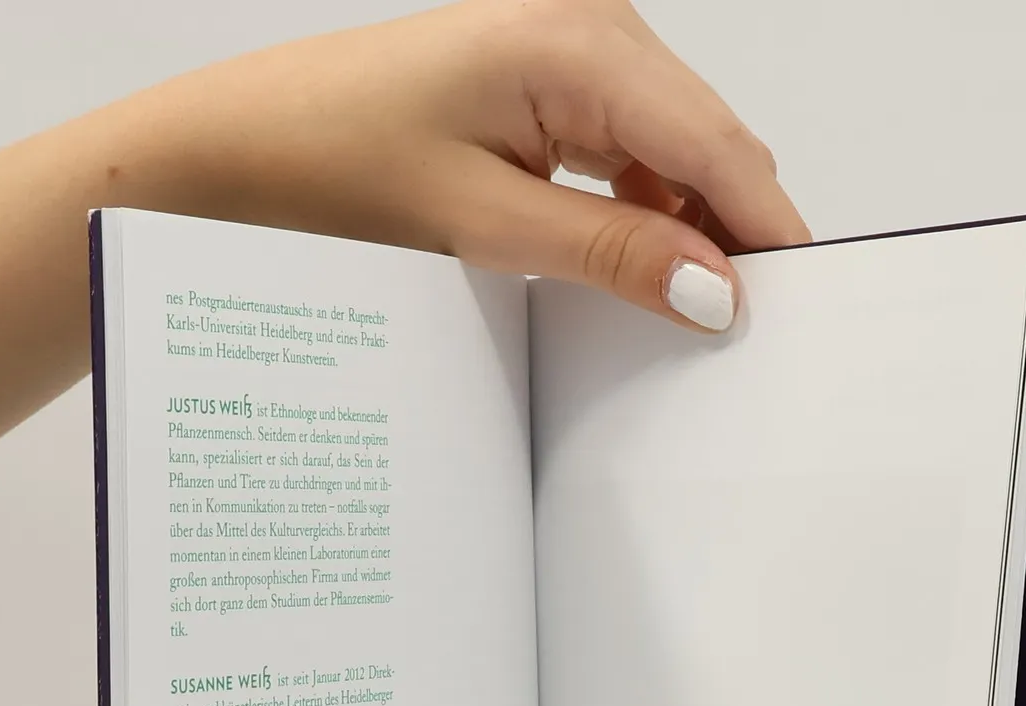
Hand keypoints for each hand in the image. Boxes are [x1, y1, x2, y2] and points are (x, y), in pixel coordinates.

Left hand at [0, 0, 808, 660]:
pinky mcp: (530, 104)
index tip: (807, 320)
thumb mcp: (481, 225)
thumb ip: (611, 254)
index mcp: (581, 46)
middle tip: (761, 347)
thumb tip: (719, 292)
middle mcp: (584, 38)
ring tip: (696, 335)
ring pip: (668, 163)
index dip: (771, 234)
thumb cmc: (324, 165)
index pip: (721, 147)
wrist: (218, 157)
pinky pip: (619, 167)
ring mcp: (559, 67)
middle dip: (737, 240)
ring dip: (685, 240)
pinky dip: (638, 228)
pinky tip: (632, 293)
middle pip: (707, 150)